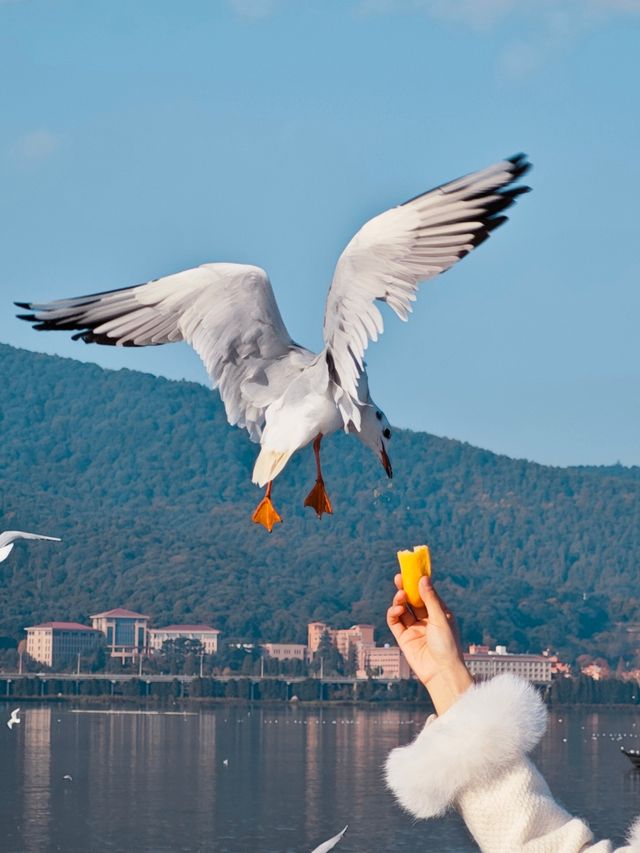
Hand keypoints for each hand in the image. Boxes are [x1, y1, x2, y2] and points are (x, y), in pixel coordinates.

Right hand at [386, 573, 472, 714]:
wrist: (441, 673)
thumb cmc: (447, 646)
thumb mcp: (440, 619)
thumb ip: (430, 599)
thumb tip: (423, 578)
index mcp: (439, 614)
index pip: (427, 594)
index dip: (419, 583)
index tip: (412, 571)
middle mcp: (426, 620)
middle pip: (413, 600)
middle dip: (405, 588)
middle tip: (398, 578)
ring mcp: (414, 629)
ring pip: (403, 609)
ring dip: (399, 600)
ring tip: (400, 596)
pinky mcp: (404, 638)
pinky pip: (395, 622)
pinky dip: (393, 613)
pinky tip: (397, 608)